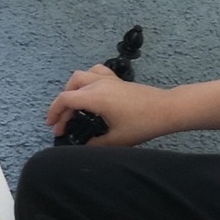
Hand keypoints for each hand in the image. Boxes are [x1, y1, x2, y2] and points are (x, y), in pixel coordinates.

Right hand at [45, 67, 170, 145]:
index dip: (54, 113)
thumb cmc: (142, 124)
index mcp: (96, 97)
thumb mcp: (117, 140)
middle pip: (69, 88)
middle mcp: (98, 83)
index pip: (65, 100)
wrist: (166, 109)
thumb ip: (96, 144)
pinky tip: (89, 89)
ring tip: (72, 106)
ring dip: (71, 90)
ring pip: (80, 76)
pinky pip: (95, 71)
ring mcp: (107, 79)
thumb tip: (84, 147)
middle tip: (62, 123)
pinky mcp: (116, 79)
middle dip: (61, 106)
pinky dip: (86, 79)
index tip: (53, 128)